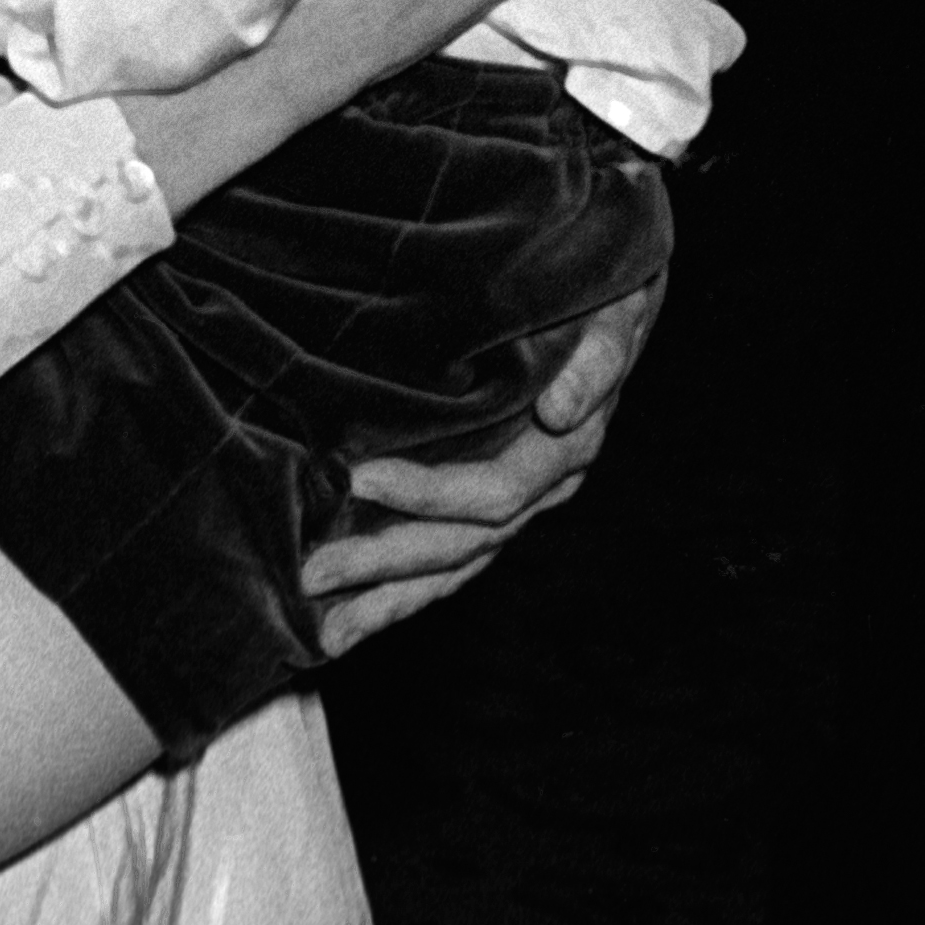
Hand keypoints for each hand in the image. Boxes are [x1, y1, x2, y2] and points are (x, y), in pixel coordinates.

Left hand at [304, 278, 663, 652]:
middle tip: (311, 576)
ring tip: (324, 631)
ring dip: (387, 598)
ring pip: (451, 567)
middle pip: (460, 544)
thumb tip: (563, 408)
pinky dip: (404, 589)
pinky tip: (355, 612)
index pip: (492, 490)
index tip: (353, 476)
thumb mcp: (613, 309)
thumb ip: (598, 355)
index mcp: (564, 451)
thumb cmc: (603, 293)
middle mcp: (542, 490)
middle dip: (384, 564)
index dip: (426, 491)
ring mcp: (517, 504)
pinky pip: (450, 558)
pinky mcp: (494, 503)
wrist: (614, 294)